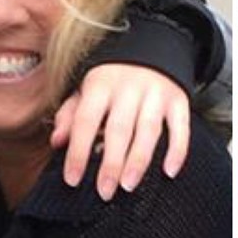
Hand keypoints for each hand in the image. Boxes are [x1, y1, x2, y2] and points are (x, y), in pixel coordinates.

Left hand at [50, 65, 190, 199]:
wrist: (154, 46)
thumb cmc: (114, 78)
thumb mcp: (87, 90)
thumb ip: (70, 115)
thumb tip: (57, 141)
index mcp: (101, 85)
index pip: (86, 121)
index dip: (78, 151)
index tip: (73, 179)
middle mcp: (129, 88)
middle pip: (118, 129)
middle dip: (110, 163)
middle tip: (104, 191)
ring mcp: (156, 94)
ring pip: (148, 130)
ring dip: (138, 161)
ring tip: (128, 185)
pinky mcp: (178, 100)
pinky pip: (180, 128)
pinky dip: (177, 151)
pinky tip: (168, 171)